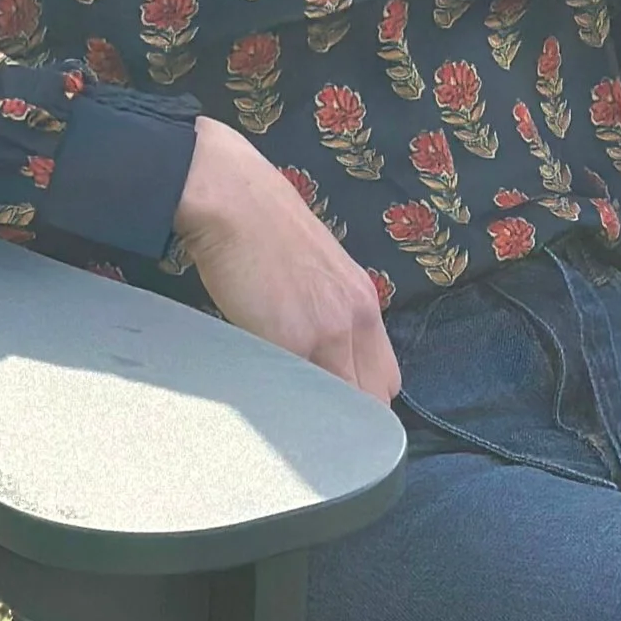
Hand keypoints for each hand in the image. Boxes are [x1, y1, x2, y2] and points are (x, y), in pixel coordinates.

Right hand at [171, 118, 400, 402]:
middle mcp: (357, 317)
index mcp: (364, 301)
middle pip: (375, 395)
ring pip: (345, 401)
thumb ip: (326, 311)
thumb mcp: (315, 272)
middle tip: (315, 419)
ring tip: (294, 418)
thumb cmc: (264, 228)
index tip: (338, 408)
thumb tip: (318, 351)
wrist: (234, 201)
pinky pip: (305, 393)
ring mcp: (329, 332)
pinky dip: (293, 406)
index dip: (363, 398)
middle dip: (350, 415)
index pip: (385, 376)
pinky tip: (273, 403)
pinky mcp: (293, 341)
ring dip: (323, 415)